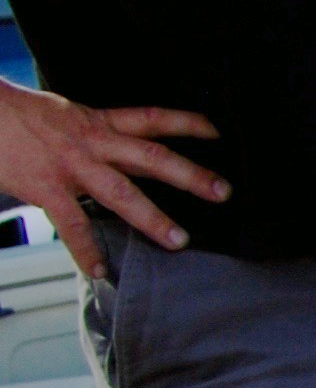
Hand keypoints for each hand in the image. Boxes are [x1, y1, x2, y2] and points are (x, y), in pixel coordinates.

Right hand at [0, 78, 224, 274]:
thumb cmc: (20, 117)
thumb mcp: (67, 116)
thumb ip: (97, 136)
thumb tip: (125, 155)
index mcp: (98, 122)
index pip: (152, 118)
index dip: (186, 123)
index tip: (217, 132)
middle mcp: (92, 142)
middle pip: (151, 157)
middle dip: (189, 175)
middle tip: (223, 192)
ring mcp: (71, 166)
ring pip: (122, 193)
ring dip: (153, 218)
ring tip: (179, 241)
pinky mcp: (46, 187)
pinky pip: (72, 224)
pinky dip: (85, 250)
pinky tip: (100, 270)